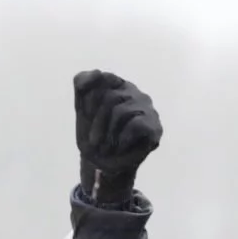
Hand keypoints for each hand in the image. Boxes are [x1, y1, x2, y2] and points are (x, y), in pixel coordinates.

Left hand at [73, 70, 160, 202]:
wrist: (102, 166)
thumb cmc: (93, 137)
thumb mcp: (82, 111)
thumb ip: (83, 85)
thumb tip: (97, 72)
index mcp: (115, 85)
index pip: (101, 78)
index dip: (89, 99)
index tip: (85, 115)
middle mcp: (132, 92)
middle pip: (110, 98)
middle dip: (97, 124)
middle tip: (94, 142)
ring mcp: (146, 108)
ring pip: (122, 112)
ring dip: (108, 136)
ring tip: (107, 148)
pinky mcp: (154, 126)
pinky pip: (135, 126)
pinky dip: (121, 141)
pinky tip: (120, 148)